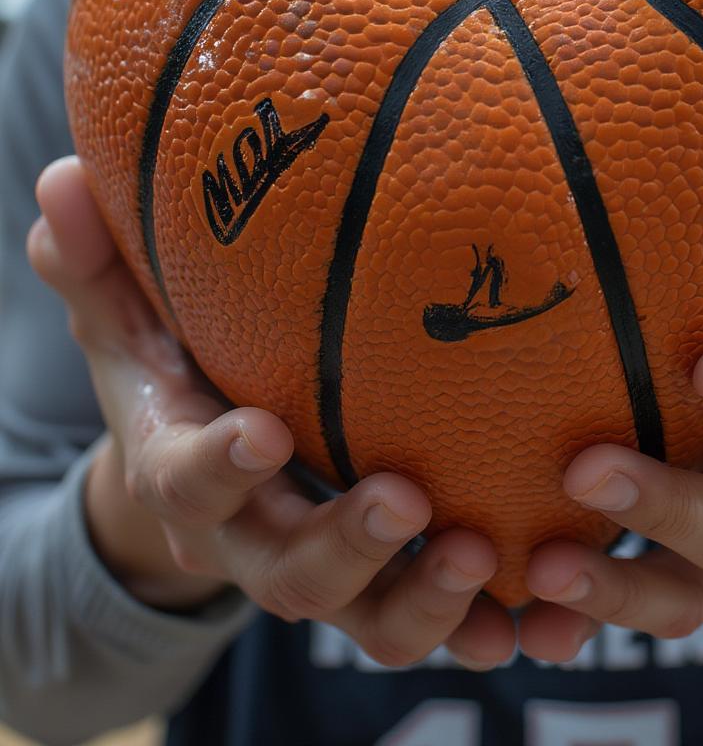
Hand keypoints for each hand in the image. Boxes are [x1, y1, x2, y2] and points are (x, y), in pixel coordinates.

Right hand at [29, 157, 514, 669]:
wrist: (217, 462)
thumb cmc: (182, 373)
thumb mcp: (134, 319)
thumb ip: (101, 264)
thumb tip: (61, 180)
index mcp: (190, 473)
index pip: (185, 483)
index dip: (216, 469)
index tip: (261, 432)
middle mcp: (257, 539)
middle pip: (288, 575)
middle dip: (343, 548)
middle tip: (404, 500)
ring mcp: (328, 570)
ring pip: (367, 619)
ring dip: (424, 601)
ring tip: (482, 555)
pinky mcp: (387, 581)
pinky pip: (433, 621)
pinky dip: (480, 627)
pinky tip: (536, 619)